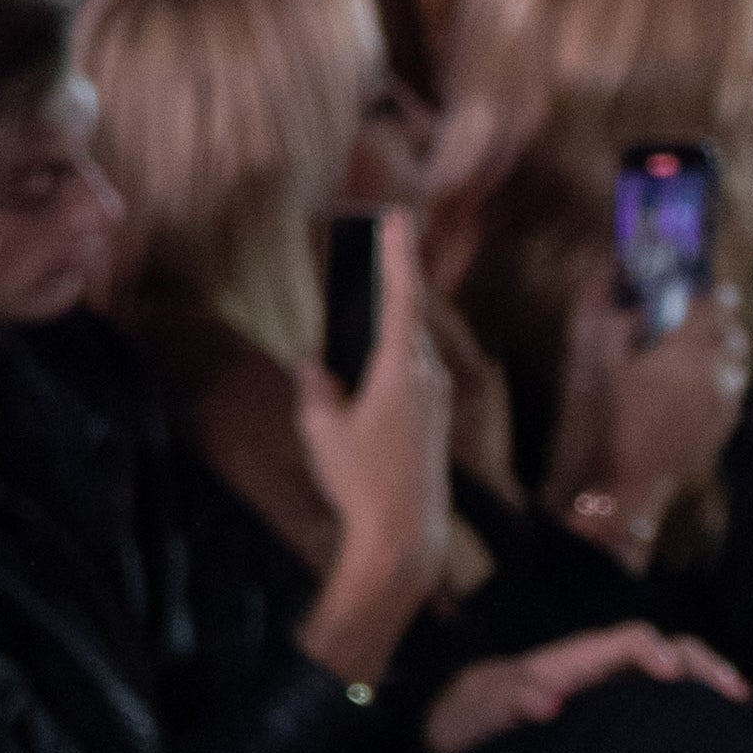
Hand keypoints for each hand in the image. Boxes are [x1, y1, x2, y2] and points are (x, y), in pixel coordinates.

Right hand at [291, 211, 453, 665]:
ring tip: (365, 292)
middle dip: (391, 278)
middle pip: (407, 316)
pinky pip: (412, 370)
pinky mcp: (436, 418)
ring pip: (409, 345)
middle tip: (376, 239)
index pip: (401, 298)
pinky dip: (391, 354)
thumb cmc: (359, 482)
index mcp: (400, 371)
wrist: (405, 535)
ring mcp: (437, 398)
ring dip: (387, 321)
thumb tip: (315, 364)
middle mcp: (427, 378)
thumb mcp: (321, 431)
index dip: (398, 254)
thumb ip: (316, 388)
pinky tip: (369, 354)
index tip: (397, 218)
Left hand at [423, 622, 746, 752]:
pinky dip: (692, 714)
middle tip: (734, 693)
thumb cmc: (469, 718)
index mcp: (575, 661)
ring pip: (671, 678)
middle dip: (702, 664)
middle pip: (665, 649)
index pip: (629, 641)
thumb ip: (509, 699)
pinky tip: (717, 738)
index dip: (656, 651)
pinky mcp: (615, 719)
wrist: (459, 731)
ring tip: (739, 716)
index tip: (673, 676)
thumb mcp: (477, 710)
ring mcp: (611, 694)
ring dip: (705, 688)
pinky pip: (660, 708)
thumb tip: (548, 701)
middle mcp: (601, 671)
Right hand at [544, 273, 752, 556]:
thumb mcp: (587, 349)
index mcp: (680, 345)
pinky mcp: (721, 426)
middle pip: (728, 329)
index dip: (707, 288)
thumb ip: (599, 296)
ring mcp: (720, 401)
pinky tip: (712, 377)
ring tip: (720, 338)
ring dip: (728, 345)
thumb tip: (610, 258)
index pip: (708, 302)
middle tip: (718, 300)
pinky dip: (725, 377)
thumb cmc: (595, 413)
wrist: (614, 483)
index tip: (706, 281)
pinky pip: (733, 390)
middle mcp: (710, 370)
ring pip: (736, 360)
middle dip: (722, 313)